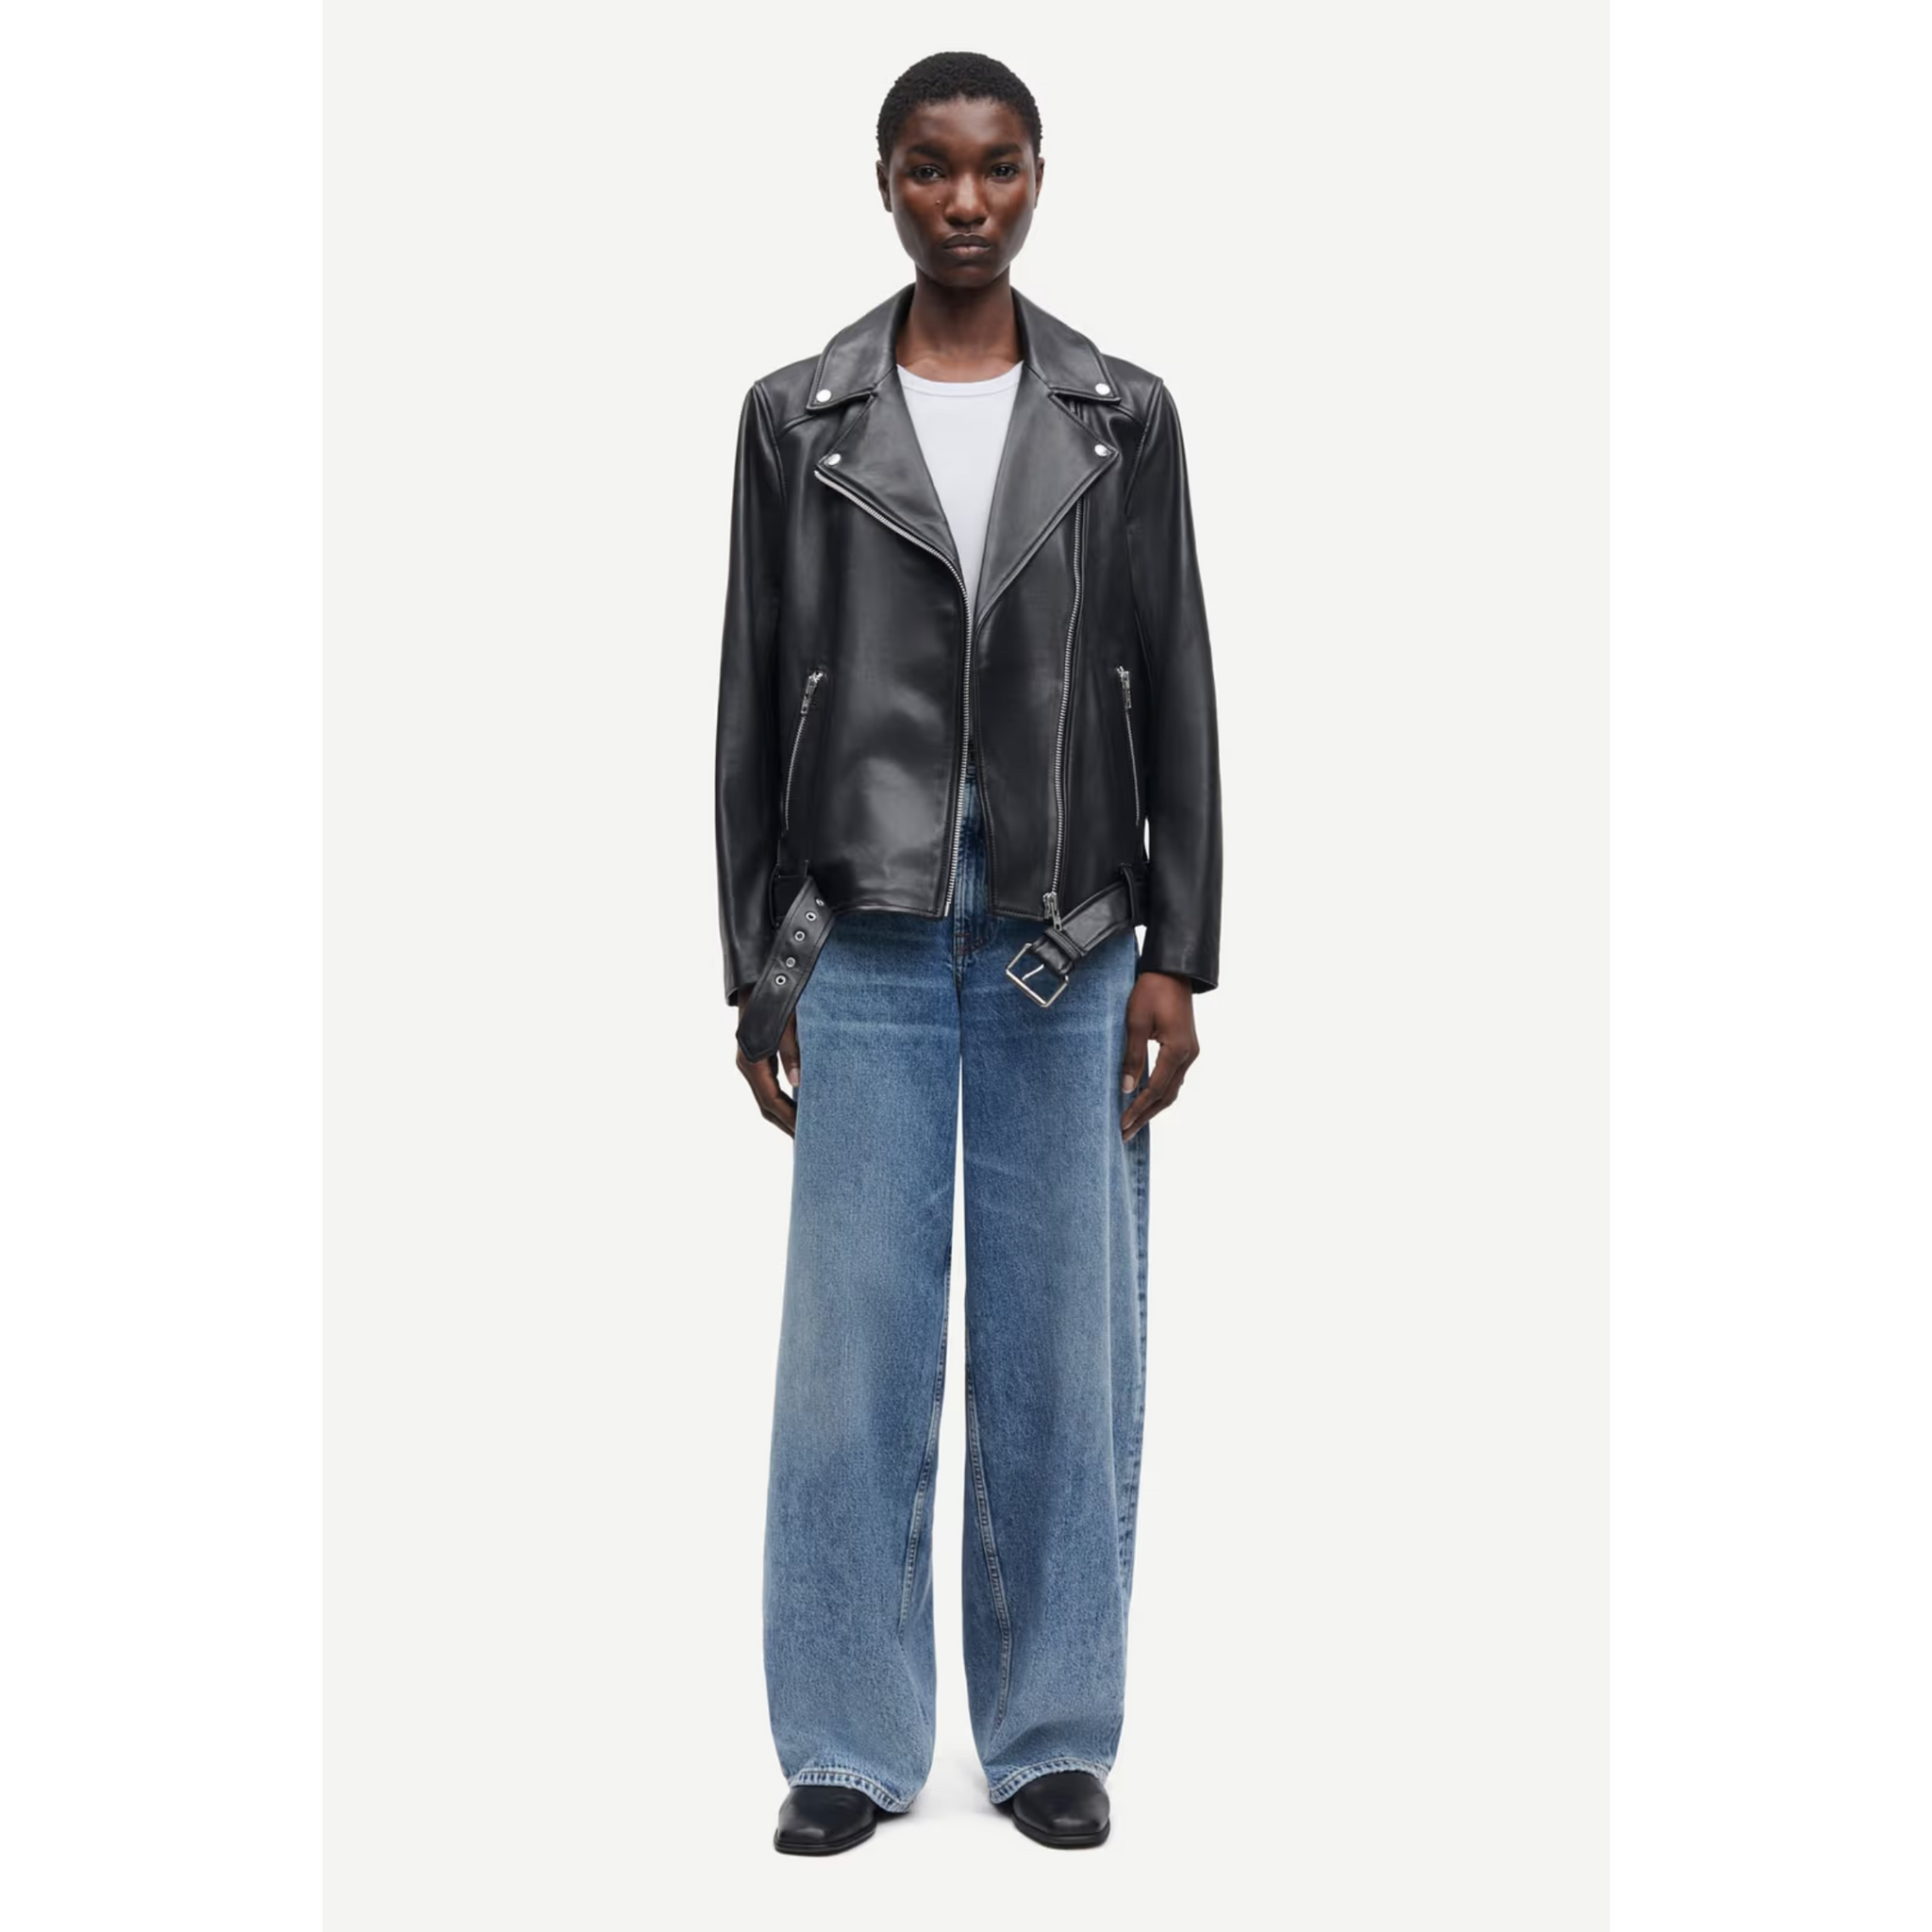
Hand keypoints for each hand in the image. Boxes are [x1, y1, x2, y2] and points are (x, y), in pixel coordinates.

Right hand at [735, 997, 802, 1136]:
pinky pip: (768, 1085)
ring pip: (766, 1097)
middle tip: (808, 1143)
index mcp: (752, 1060)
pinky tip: (798, 1104)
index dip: (789, 1120)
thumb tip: (799, 1083)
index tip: (805, 1135)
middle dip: (786, 1124)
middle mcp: (747, 1064)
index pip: (771, 1101)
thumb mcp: (786, 1022)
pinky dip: (782, 1100)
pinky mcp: (757, 1054)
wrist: (755, 974)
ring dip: (783, 1114)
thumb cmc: (773, 995)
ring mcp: (750, 1060)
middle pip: (766, 1105)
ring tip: (804, 1130)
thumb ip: (791, 1051)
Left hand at [1120, 970, 1198, 1140]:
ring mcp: (1190, 1052)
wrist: (1173, 970)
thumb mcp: (1136, 1022)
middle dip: (1146, 1116)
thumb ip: (1133, 1056)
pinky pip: (1174, 1077)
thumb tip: (1127, 1088)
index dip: (1138, 1109)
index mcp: (1177, 1051)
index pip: (1156, 1090)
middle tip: (1126, 1133)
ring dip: (1153, 1107)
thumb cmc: (1152, 991)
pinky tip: (1146, 1099)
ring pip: (1173, 1089)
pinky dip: (1160, 1092)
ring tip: (1134, 1122)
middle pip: (1167, 1096)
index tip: (1123, 1124)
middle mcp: (1188, 1055)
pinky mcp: (1186, 1047)